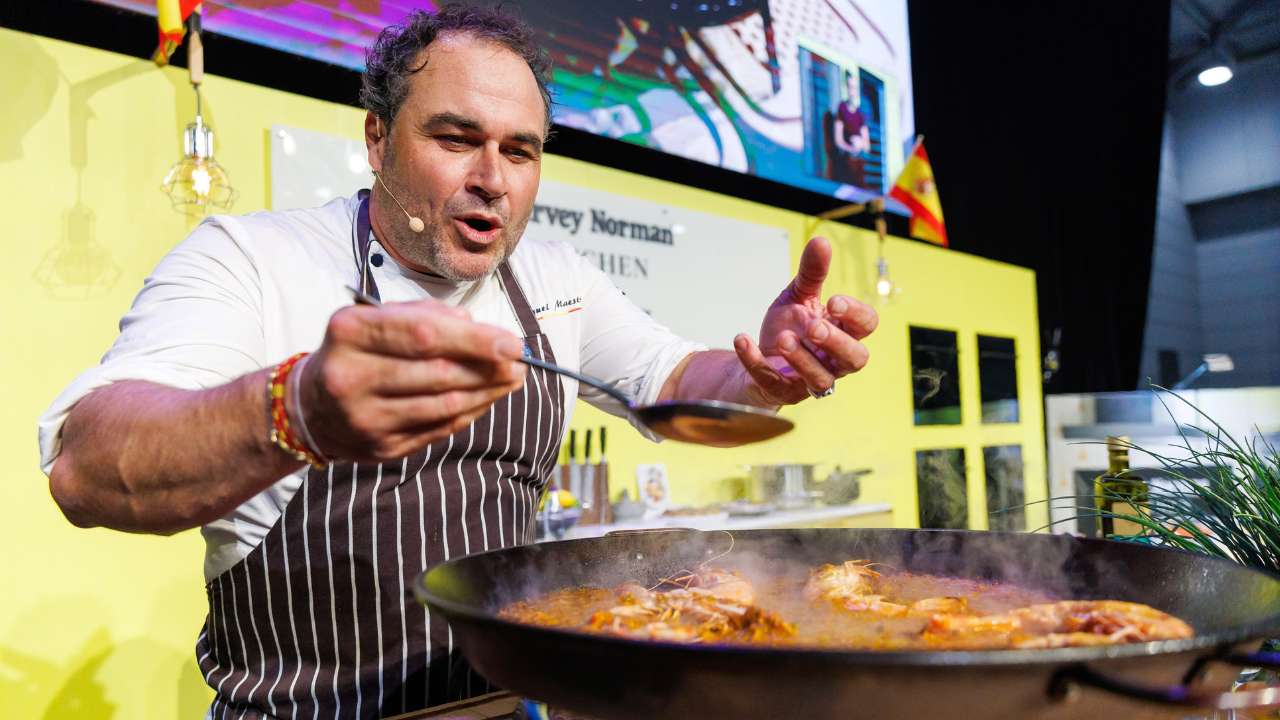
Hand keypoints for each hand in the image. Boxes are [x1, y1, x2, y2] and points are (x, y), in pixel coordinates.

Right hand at [299, 299, 526, 460]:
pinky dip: (470, 413)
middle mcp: (351, 376)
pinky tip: (487, 399)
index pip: (424, 336)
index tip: (512, 343)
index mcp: (350, 332)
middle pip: (438, 373)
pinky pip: (439, 429)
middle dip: (488, 368)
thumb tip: (480, 328)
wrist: (310, 407)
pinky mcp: (380, 447)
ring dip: (487, 393)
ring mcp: (365, 417)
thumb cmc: (357, 351)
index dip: (475, 341)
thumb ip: (427, 317)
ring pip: (443, 406)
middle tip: (520, 363)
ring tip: (513, 379)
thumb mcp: (378, 319)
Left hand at [733, 237, 877, 405]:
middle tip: (813, 327)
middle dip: (836, 343)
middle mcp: (835, 360)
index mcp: (844, 331)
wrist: (759, 354)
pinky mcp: (784, 391)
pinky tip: (742, 340)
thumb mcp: (798, 296)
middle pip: (855, 358)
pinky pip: (773, 382)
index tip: (834, 301)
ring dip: (802, 358)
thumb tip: (821, 241)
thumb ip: (811, 273)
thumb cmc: (789, 325)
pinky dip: (756, 362)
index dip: (855, 314)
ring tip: (782, 338)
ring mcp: (811, 379)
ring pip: (821, 380)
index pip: (866, 325)